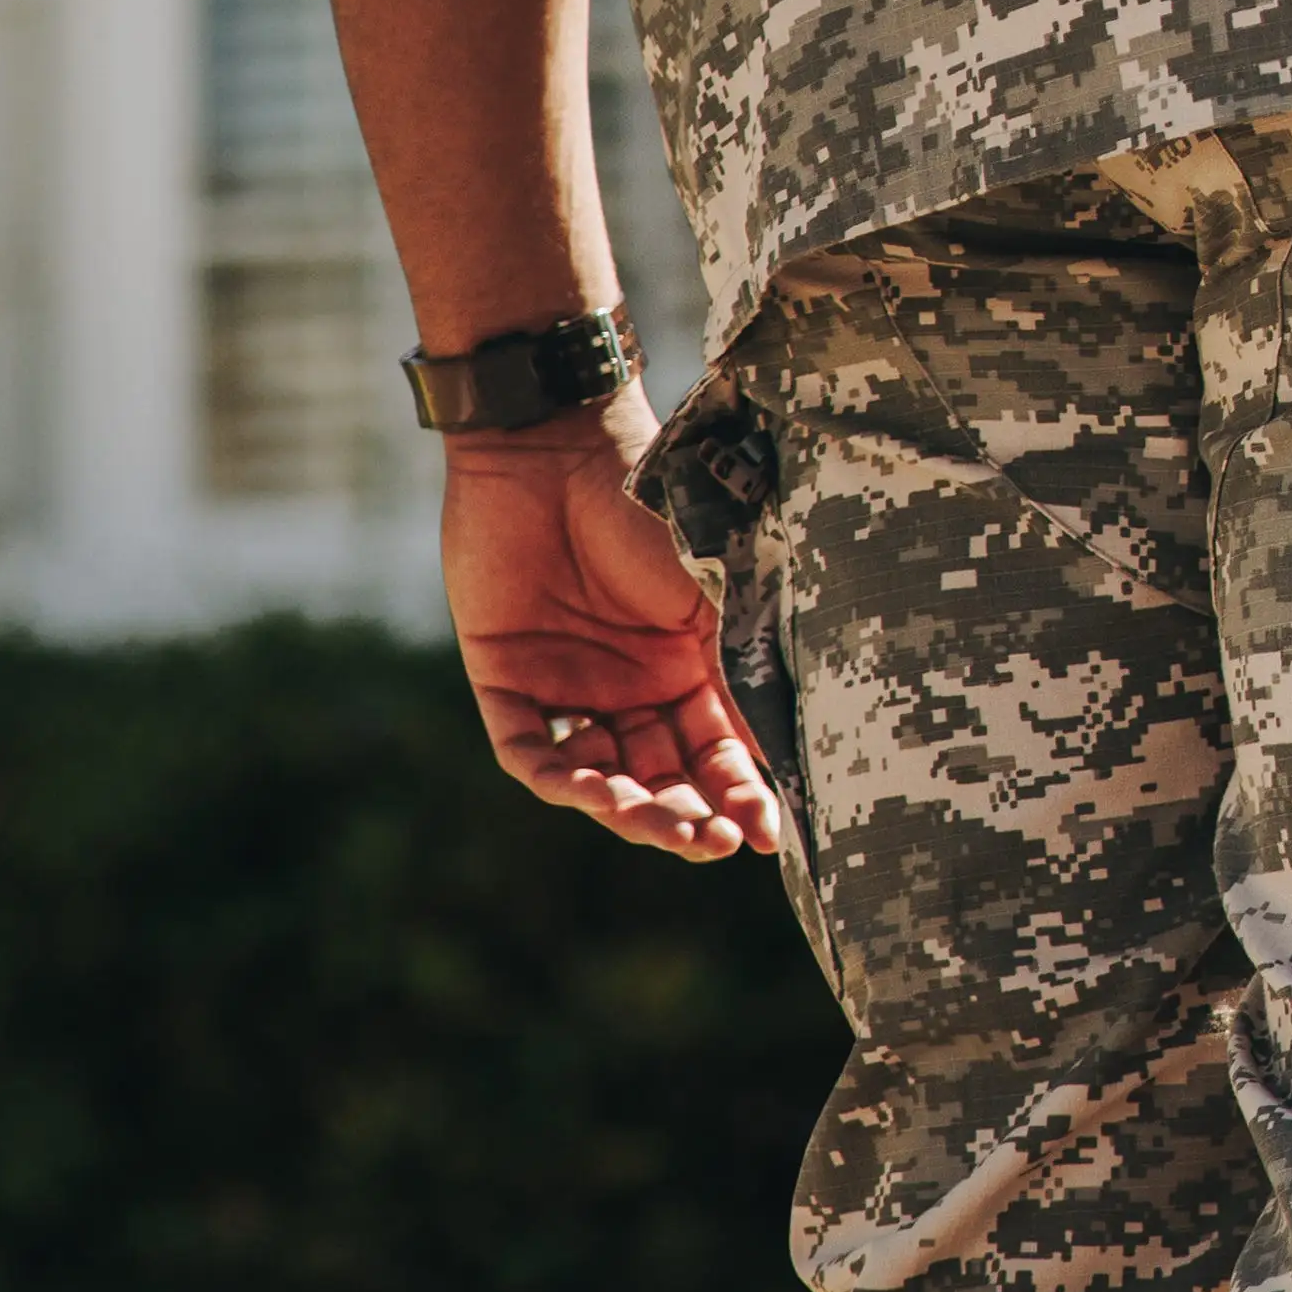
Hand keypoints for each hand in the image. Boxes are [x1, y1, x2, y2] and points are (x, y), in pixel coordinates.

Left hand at [441, 413, 779, 864]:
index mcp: (684, 665)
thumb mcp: (714, 594)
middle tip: (712, 844)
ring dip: (628, 808)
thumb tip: (789, 751)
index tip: (767, 835)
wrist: (559, 447)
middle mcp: (627, 686)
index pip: (715, 753)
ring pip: (597, 774)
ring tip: (659, 824)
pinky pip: (526, 747)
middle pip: (659, 775)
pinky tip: (593, 791)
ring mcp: (564, 683)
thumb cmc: (651, 509)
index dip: (741, 796)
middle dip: (686, 816)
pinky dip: (558, 776)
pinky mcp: (502, 675)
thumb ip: (740, 665)